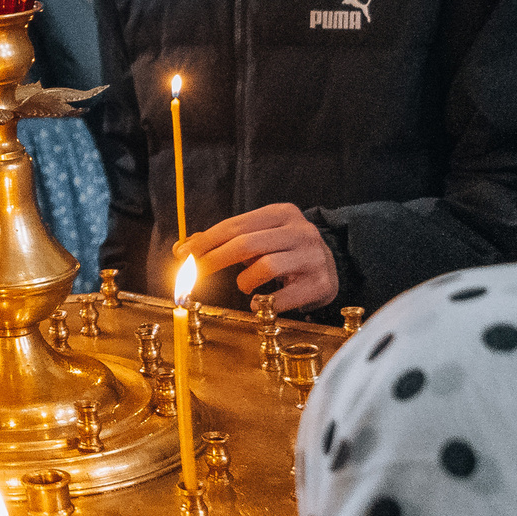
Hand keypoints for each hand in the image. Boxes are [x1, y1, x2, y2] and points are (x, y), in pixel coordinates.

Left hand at [182, 203, 338, 312]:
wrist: (333, 266)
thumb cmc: (285, 251)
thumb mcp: (260, 237)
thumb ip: (225, 239)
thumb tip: (183, 247)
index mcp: (282, 213)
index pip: (236, 225)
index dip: (207, 240)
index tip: (184, 254)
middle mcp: (300, 232)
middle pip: (247, 244)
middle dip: (215, 260)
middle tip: (196, 274)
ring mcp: (313, 257)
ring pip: (266, 267)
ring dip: (245, 281)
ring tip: (245, 286)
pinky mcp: (321, 283)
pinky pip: (283, 297)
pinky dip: (265, 302)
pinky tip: (261, 302)